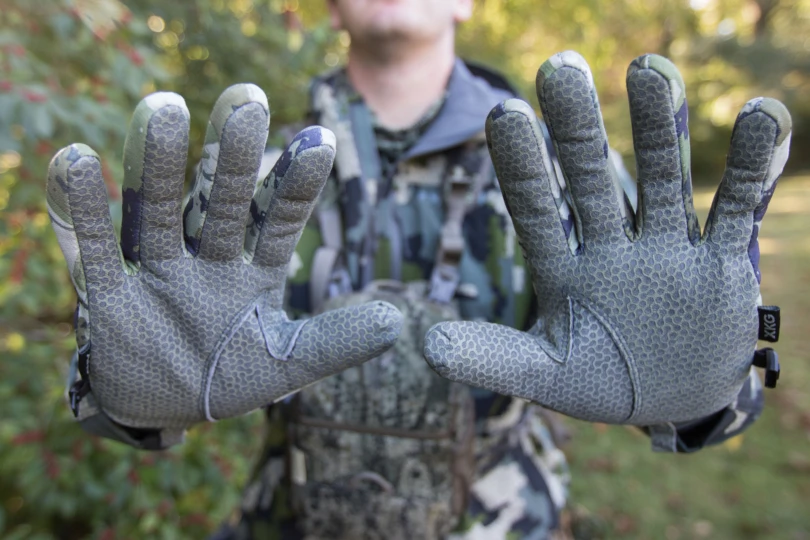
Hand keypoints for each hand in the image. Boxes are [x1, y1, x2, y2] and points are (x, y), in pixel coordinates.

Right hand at [47, 84, 401, 447]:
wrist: (162, 411)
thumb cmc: (229, 380)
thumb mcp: (288, 366)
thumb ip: (336, 342)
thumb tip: (399, 320)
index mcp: (254, 274)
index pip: (279, 222)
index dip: (296, 184)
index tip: (319, 139)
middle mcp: (207, 262)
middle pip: (219, 203)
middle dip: (230, 157)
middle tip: (245, 99)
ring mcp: (158, 274)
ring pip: (158, 213)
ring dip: (158, 166)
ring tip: (161, 107)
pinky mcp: (109, 299)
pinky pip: (94, 252)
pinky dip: (81, 212)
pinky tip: (74, 159)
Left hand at [424, 52, 789, 424]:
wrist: (674, 402)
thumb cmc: (601, 383)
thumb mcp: (544, 375)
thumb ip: (491, 358)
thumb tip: (425, 345)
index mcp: (563, 270)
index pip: (536, 210)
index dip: (522, 166)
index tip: (504, 115)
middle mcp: (612, 248)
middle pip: (591, 179)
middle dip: (578, 129)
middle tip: (560, 68)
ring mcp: (667, 250)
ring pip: (663, 179)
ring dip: (659, 129)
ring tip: (649, 70)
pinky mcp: (721, 263)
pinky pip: (738, 208)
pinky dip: (752, 169)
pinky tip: (760, 118)